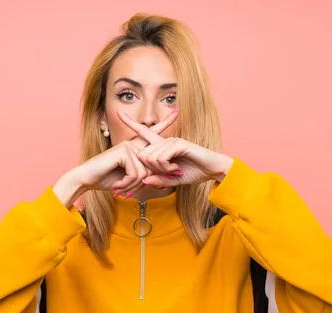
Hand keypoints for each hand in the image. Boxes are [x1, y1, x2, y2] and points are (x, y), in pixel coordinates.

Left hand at [114, 110, 233, 189]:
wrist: (212, 170)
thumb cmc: (194, 172)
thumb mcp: (172, 180)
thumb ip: (158, 180)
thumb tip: (145, 181)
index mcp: (161, 146)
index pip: (143, 132)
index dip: (131, 123)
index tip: (119, 113)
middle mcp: (165, 140)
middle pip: (143, 154)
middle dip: (151, 169)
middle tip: (166, 174)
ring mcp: (171, 140)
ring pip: (151, 157)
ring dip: (161, 170)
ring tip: (173, 171)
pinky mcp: (179, 143)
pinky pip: (161, 157)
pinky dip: (166, 167)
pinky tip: (175, 169)